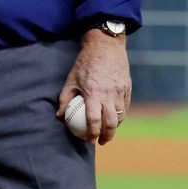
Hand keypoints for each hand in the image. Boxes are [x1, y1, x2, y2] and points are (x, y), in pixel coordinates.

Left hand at [56, 29, 130, 144]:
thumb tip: (60, 116)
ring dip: (114, 127)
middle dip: (107, 136)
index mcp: (93, 93)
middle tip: (101, 142)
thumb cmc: (85, 63)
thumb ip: (64, 98)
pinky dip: (121, 115)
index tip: (90, 140)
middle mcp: (108, 95)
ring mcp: (120, 92)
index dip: (92, 133)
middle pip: (110, 122)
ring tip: (108, 132)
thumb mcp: (71, 78)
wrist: (105, 46)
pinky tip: (115, 118)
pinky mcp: (127, 89)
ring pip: (120, 116)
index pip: (94, 119)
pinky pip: (125, 107)